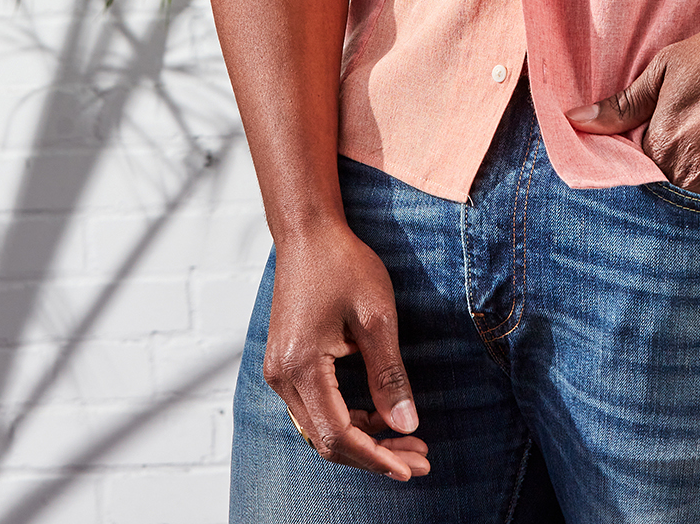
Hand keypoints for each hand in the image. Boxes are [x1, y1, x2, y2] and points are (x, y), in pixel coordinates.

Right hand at [263, 220, 429, 479]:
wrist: (309, 232)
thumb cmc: (343, 264)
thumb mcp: (377, 317)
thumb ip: (390, 375)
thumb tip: (407, 425)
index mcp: (301, 366)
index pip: (339, 434)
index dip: (377, 456)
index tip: (413, 466)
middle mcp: (281, 377)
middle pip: (326, 440)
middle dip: (375, 455)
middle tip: (420, 460)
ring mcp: (279, 372)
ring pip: (320, 428)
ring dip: (363, 440)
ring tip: (407, 442)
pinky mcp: (286, 364)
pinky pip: (315, 408)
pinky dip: (347, 419)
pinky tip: (378, 417)